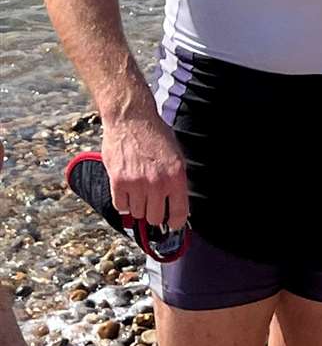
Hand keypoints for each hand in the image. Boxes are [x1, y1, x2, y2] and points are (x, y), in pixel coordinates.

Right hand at [101, 111, 189, 230]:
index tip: (173, 226)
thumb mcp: (177, 156)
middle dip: (155, 215)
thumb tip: (177, 204)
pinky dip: (124, 203)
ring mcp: (137, 183)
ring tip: (140, 192)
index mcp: (176, 176)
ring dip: (139, 207)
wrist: (132, 120)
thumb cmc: (156, 136)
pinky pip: (121, 206)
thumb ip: (177, 180)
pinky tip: (127, 191)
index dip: (176, 223)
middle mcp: (158, 183)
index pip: (179, 212)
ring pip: (138, 214)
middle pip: (155, 218)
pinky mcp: (118, 182)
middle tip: (153, 207)